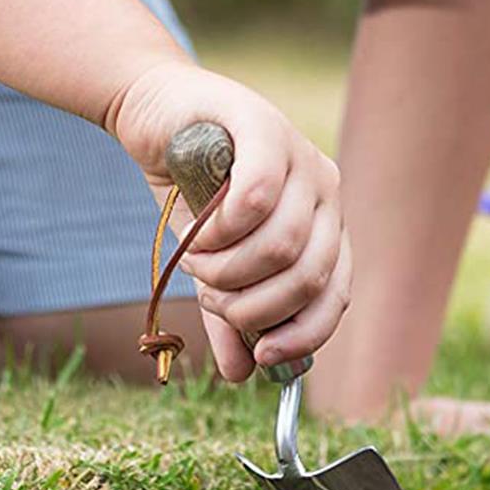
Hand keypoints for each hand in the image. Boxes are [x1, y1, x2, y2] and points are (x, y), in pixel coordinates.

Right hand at [108, 58, 348, 381]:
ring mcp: (300, 155)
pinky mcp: (264, 127)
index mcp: (323, 223)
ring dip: (225, 269)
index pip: (334, 294)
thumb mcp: (213, 259)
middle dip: (250, 302)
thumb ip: (229, 313)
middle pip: (307, 274)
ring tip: (194, 258)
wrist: (155, 113)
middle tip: (208, 291)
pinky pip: (257, 199)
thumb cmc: (189, 186)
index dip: (302, 335)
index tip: (261, 357)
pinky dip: (220, 230)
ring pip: (280, 244)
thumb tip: (241, 375)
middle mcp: (324, 189)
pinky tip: (195, 229)